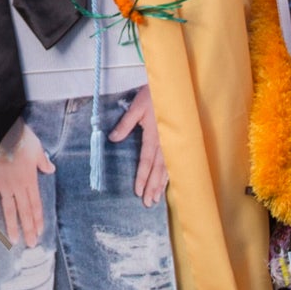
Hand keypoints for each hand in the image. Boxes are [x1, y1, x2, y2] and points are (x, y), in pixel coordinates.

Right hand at [0, 120, 54, 246]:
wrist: (1, 131)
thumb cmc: (21, 137)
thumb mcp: (38, 149)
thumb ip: (43, 162)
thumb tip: (51, 170)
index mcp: (30, 180)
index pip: (36, 205)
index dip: (38, 220)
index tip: (40, 232)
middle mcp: (18, 187)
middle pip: (24, 212)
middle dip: (28, 229)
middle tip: (31, 244)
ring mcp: (3, 186)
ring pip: (9, 210)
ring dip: (12, 226)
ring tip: (14, 241)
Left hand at [108, 84, 166, 206]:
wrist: (172, 86)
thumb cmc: (153, 95)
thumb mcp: (135, 107)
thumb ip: (125, 124)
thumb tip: (113, 139)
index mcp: (154, 135)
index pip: (147, 161)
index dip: (142, 177)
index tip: (138, 191)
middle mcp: (165, 142)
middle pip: (158, 169)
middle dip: (152, 187)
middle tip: (148, 203)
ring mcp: (173, 142)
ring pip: (168, 168)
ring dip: (162, 184)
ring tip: (156, 199)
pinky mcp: (177, 140)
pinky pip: (174, 162)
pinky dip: (170, 175)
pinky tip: (168, 184)